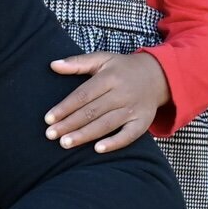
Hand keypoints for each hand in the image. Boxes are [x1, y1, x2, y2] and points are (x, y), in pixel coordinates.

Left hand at [46, 51, 169, 152]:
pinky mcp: (143, 122)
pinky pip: (129, 135)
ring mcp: (133, 109)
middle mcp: (122, 93)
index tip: (48, 119)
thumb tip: (53, 65)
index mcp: (110, 77)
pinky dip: (115, 143)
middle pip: (92, 111)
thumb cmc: (123, 69)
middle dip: (70, 124)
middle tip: (50, 135)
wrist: (159, 75)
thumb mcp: (103, 59)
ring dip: (85, 135)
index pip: (83, 94)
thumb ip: (78, 62)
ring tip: (65, 143)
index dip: (65, 107)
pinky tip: (98, 149)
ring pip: (106, 124)